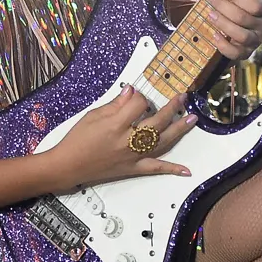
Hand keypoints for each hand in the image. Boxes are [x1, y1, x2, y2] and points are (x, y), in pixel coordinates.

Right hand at [54, 88, 197, 187]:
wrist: (69, 165)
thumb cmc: (77, 139)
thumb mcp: (93, 116)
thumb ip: (115, 104)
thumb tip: (131, 92)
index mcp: (116, 124)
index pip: (139, 105)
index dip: (140, 97)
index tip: (136, 96)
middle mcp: (128, 140)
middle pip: (157, 122)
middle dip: (171, 107)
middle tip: (182, 98)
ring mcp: (133, 156)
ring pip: (162, 142)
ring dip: (179, 130)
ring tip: (192, 119)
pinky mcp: (134, 168)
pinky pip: (156, 168)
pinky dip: (172, 169)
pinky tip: (186, 170)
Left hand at [195, 0, 261, 57]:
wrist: (230, 25)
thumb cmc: (232, 4)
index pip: (258, 5)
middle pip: (245, 19)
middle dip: (225, 8)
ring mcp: (255, 40)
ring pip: (242, 36)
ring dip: (223, 25)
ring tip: (210, 15)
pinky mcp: (245, 53)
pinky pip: (236, 53)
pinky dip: (223, 45)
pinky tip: (213, 35)